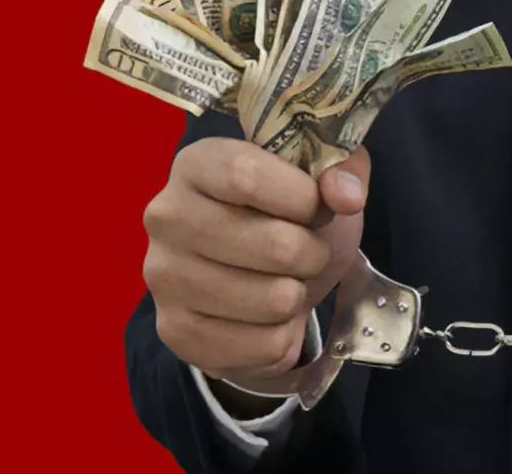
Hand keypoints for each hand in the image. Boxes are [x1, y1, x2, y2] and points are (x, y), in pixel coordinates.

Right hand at [142, 138, 369, 408]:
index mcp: (197, 165)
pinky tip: (268, 317)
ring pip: (275, 301)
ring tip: (284, 282)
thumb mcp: (321, 179)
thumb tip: (346, 195)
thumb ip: (342, 169)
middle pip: (275, 245)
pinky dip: (285, 337)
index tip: (322, 209)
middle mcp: (167, 217)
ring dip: (299, 296)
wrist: (259, 276)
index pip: (247, 176)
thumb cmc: (287, 216)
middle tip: (308, 252)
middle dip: (313, 254)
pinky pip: (266, 346)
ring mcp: (164, 277)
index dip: (304, 198)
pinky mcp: (176, 332)